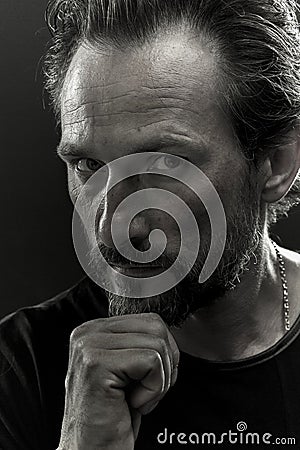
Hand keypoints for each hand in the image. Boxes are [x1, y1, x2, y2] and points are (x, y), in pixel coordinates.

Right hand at [57, 313, 179, 449]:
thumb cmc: (114, 416)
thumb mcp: (128, 368)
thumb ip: (139, 342)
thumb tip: (166, 331)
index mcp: (95, 329)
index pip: (151, 320)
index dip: (163, 353)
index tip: (144, 380)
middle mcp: (88, 333)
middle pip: (156, 327)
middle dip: (165, 364)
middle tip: (144, 391)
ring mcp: (89, 346)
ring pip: (157, 344)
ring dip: (158, 381)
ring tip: (135, 398)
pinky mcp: (96, 363)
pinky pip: (152, 361)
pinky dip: (153, 389)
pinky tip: (131, 404)